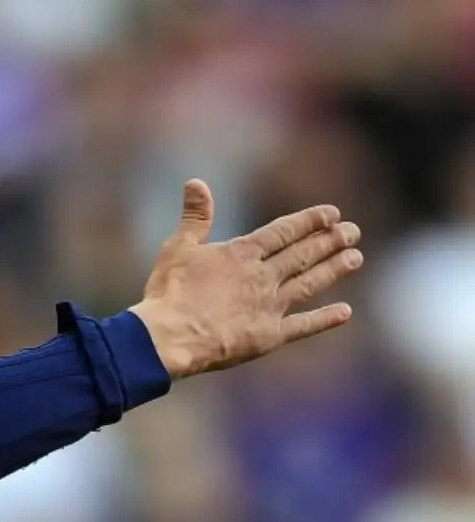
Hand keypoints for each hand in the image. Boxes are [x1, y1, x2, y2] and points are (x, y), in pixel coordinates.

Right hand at [128, 179, 363, 378]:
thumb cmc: (170, 291)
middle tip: (353, 231)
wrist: (172, 337)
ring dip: (333, 269)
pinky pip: (303, 325)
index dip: (309, 221)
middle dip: (329, 241)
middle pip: (303, 254)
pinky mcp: (269, 336)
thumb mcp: (178, 248)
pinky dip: (324, 318)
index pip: (283, 231)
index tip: (332, 213)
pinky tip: (345, 311)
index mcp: (242, 254)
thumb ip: (195, 217)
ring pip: (309, 283)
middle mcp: (262, 277)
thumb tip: (196, 182)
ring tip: (355, 258)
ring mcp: (269, 306)